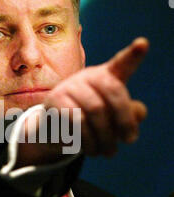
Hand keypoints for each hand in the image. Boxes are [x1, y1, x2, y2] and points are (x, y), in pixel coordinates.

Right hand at [43, 37, 148, 156]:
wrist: (53, 128)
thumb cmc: (89, 120)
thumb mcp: (112, 118)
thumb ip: (131, 114)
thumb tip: (139, 113)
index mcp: (106, 76)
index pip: (122, 63)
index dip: (134, 54)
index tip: (143, 44)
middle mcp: (88, 76)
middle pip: (114, 91)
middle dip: (124, 119)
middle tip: (129, 141)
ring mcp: (70, 86)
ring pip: (96, 111)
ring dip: (105, 137)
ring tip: (109, 152)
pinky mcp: (55, 101)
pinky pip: (77, 122)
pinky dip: (88, 140)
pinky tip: (90, 150)